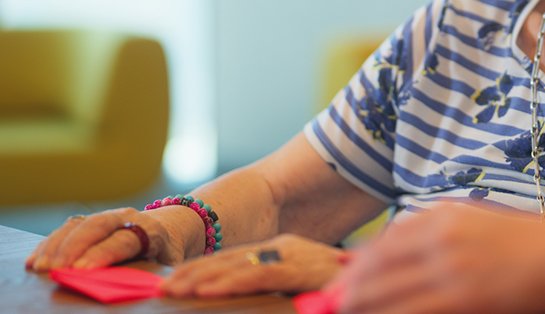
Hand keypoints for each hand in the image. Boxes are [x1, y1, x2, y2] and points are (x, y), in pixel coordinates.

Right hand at [25, 207, 186, 270]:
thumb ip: (156, 273)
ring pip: (78, 225)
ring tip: (39, 268)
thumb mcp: (168, 264)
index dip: (102, 254)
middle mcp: (128, 217)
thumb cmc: (166, 254)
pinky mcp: (90, 220)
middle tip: (55, 269)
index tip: (82, 270)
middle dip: (73, 248)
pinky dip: (48, 244)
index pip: (123, 240)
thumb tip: (147, 291)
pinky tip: (34, 261)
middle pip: (97, 226)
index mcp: (150, 230)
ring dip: (55, 246)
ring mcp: (107, 216)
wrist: (167, 228)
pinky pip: (66, 228)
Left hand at [160, 233, 347, 298]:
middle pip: (228, 260)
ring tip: (172, 290)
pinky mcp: (299, 269)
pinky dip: (229, 284)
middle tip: (161, 287)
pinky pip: (258, 277)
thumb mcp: (304, 285)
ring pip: (236, 266)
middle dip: (192, 273)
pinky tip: (207, 292)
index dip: (201, 268)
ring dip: (200, 278)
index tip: (173, 281)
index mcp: (283, 251)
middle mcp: (284, 248)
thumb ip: (280, 286)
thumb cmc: (343, 285)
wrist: (384, 275)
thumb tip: (250, 296)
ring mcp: (292, 256)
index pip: (233, 258)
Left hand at [338, 203, 544, 313]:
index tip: (340, 284)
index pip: (385, 243)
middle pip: (378, 268)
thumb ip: (445, 237)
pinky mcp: (465, 298)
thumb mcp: (483, 226)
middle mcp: (441, 238)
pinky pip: (414, 312)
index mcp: (446, 216)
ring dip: (363, 306)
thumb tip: (405, 253)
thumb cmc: (536, 244)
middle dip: (349, 291)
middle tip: (331, 307)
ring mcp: (452, 269)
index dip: (356, 267)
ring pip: (388, 294)